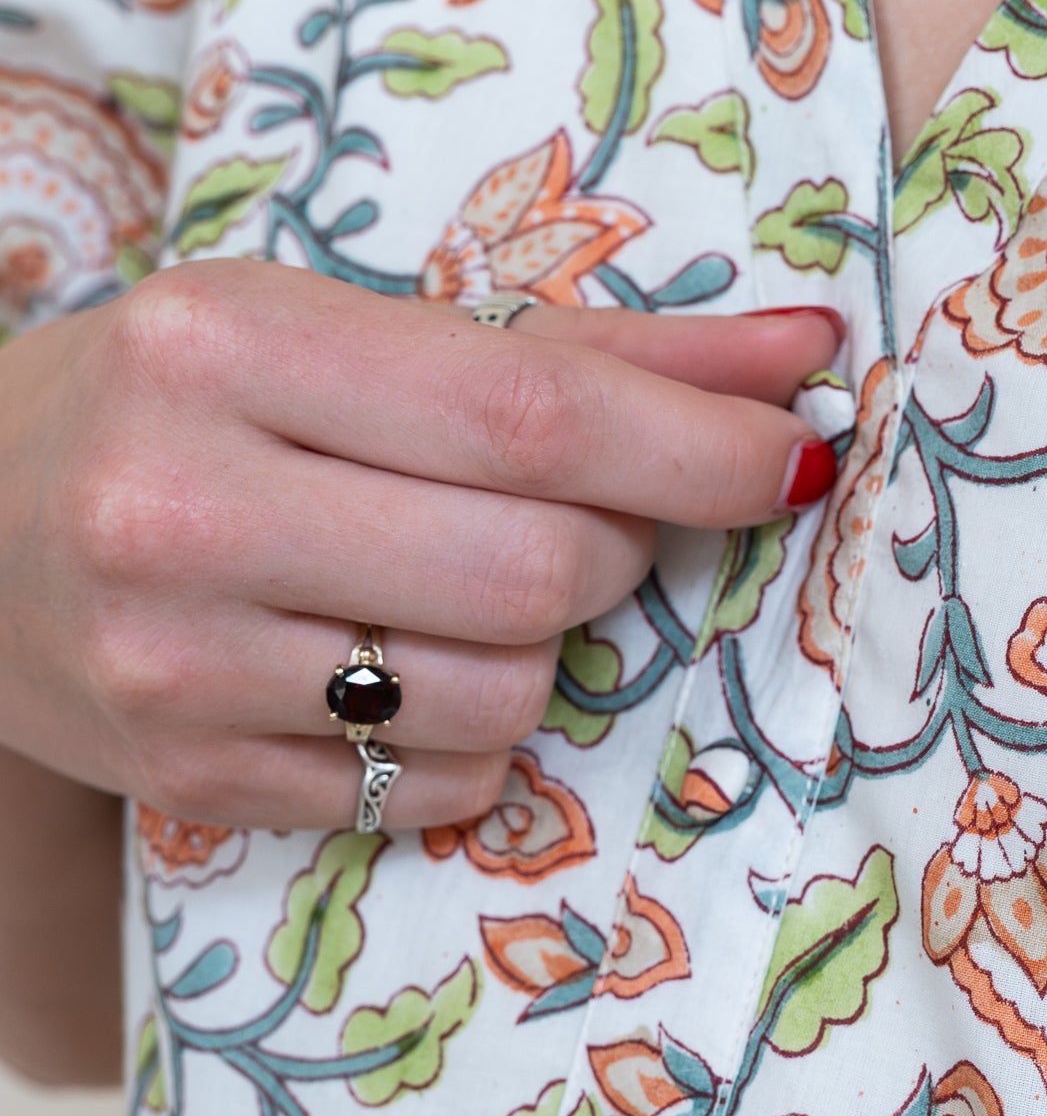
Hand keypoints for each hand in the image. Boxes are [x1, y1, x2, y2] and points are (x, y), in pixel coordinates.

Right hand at [2, 261, 840, 831]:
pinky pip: (432, 787)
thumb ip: (574, 348)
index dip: (694, 447)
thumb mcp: (337, 327)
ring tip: (452, 587)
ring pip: (499, 694)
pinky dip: (466, 734)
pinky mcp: (187, 780)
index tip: (796, 451)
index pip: (528, 416)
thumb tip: (803, 359)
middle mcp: (182, 509)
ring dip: (539, 648)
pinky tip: (389, 668)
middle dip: (610, 548)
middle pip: (536, 573)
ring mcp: (174, 666)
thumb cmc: (181, 400)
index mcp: (227, 350)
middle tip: (569, 515)